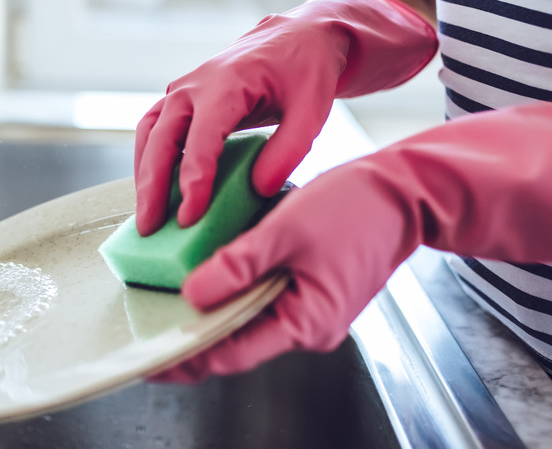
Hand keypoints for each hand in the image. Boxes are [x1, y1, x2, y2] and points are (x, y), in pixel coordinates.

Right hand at [134, 0, 436, 235]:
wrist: (296, 38)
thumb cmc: (305, 71)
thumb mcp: (313, 109)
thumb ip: (288, 150)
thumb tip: (259, 190)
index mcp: (227, 81)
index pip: (201, 137)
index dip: (193, 179)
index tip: (189, 216)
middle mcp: (195, 84)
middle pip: (161, 137)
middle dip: (152, 185)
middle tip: (150, 227)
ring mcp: (183, 90)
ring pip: (150, 134)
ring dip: (144, 175)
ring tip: (146, 216)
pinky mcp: (181, 100)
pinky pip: (154, 130)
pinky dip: (149, 161)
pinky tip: (155, 191)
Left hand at [153, 99, 551, 381]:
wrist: (403, 190)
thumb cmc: (356, 208)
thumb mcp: (286, 231)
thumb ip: (237, 265)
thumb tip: (192, 295)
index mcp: (307, 323)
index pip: (232, 353)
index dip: (186, 358)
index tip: (149, 360)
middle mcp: (308, 325)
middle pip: (237, 340)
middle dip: (192, 336)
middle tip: (148, 329)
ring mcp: (309, 309)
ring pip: (247, 318)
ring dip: (210, 311)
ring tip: (166, 303)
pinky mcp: (308, 288)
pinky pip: (261, 296)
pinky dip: (232, 289)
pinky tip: (205, 275)